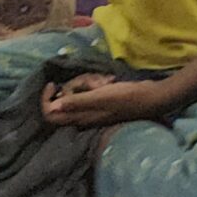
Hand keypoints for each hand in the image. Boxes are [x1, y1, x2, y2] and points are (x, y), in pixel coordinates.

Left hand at [42, 75, 179, 127]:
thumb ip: (77, 102)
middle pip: (63, 102)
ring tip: (103, 80)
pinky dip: (95, 85)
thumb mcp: (100, 97)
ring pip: (77, 95)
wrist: (151, 99)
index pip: (50, 114)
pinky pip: (90, 93)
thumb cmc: (126, 98)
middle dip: (72, 86)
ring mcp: (93, 110)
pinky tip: (109, 81)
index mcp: (80, 117)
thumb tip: (52, 107)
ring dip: (86, 83)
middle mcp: (83, 116)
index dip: (46, 100)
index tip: (53, 84)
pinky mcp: (102, 103)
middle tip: (87, 79)